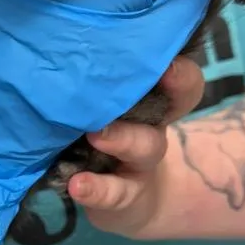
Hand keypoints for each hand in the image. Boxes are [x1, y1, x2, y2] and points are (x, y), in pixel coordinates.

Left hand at [68, 57, 204, 236]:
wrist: (126, 203)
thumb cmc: (108, 137)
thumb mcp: (107, 108)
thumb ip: (94, 83)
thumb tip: (62, 42)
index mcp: (153, 100)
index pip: (181, 76)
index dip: (181, 67)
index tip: (168, 53)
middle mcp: (154, 126)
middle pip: (177, 102)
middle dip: (174, 84)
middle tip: (159, 70)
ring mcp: (142, 163)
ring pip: (145, 146)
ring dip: (121, 138)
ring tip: (95, 135)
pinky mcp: (124, 196)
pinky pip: (113, 192)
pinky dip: (95, 189)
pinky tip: (78, 186)